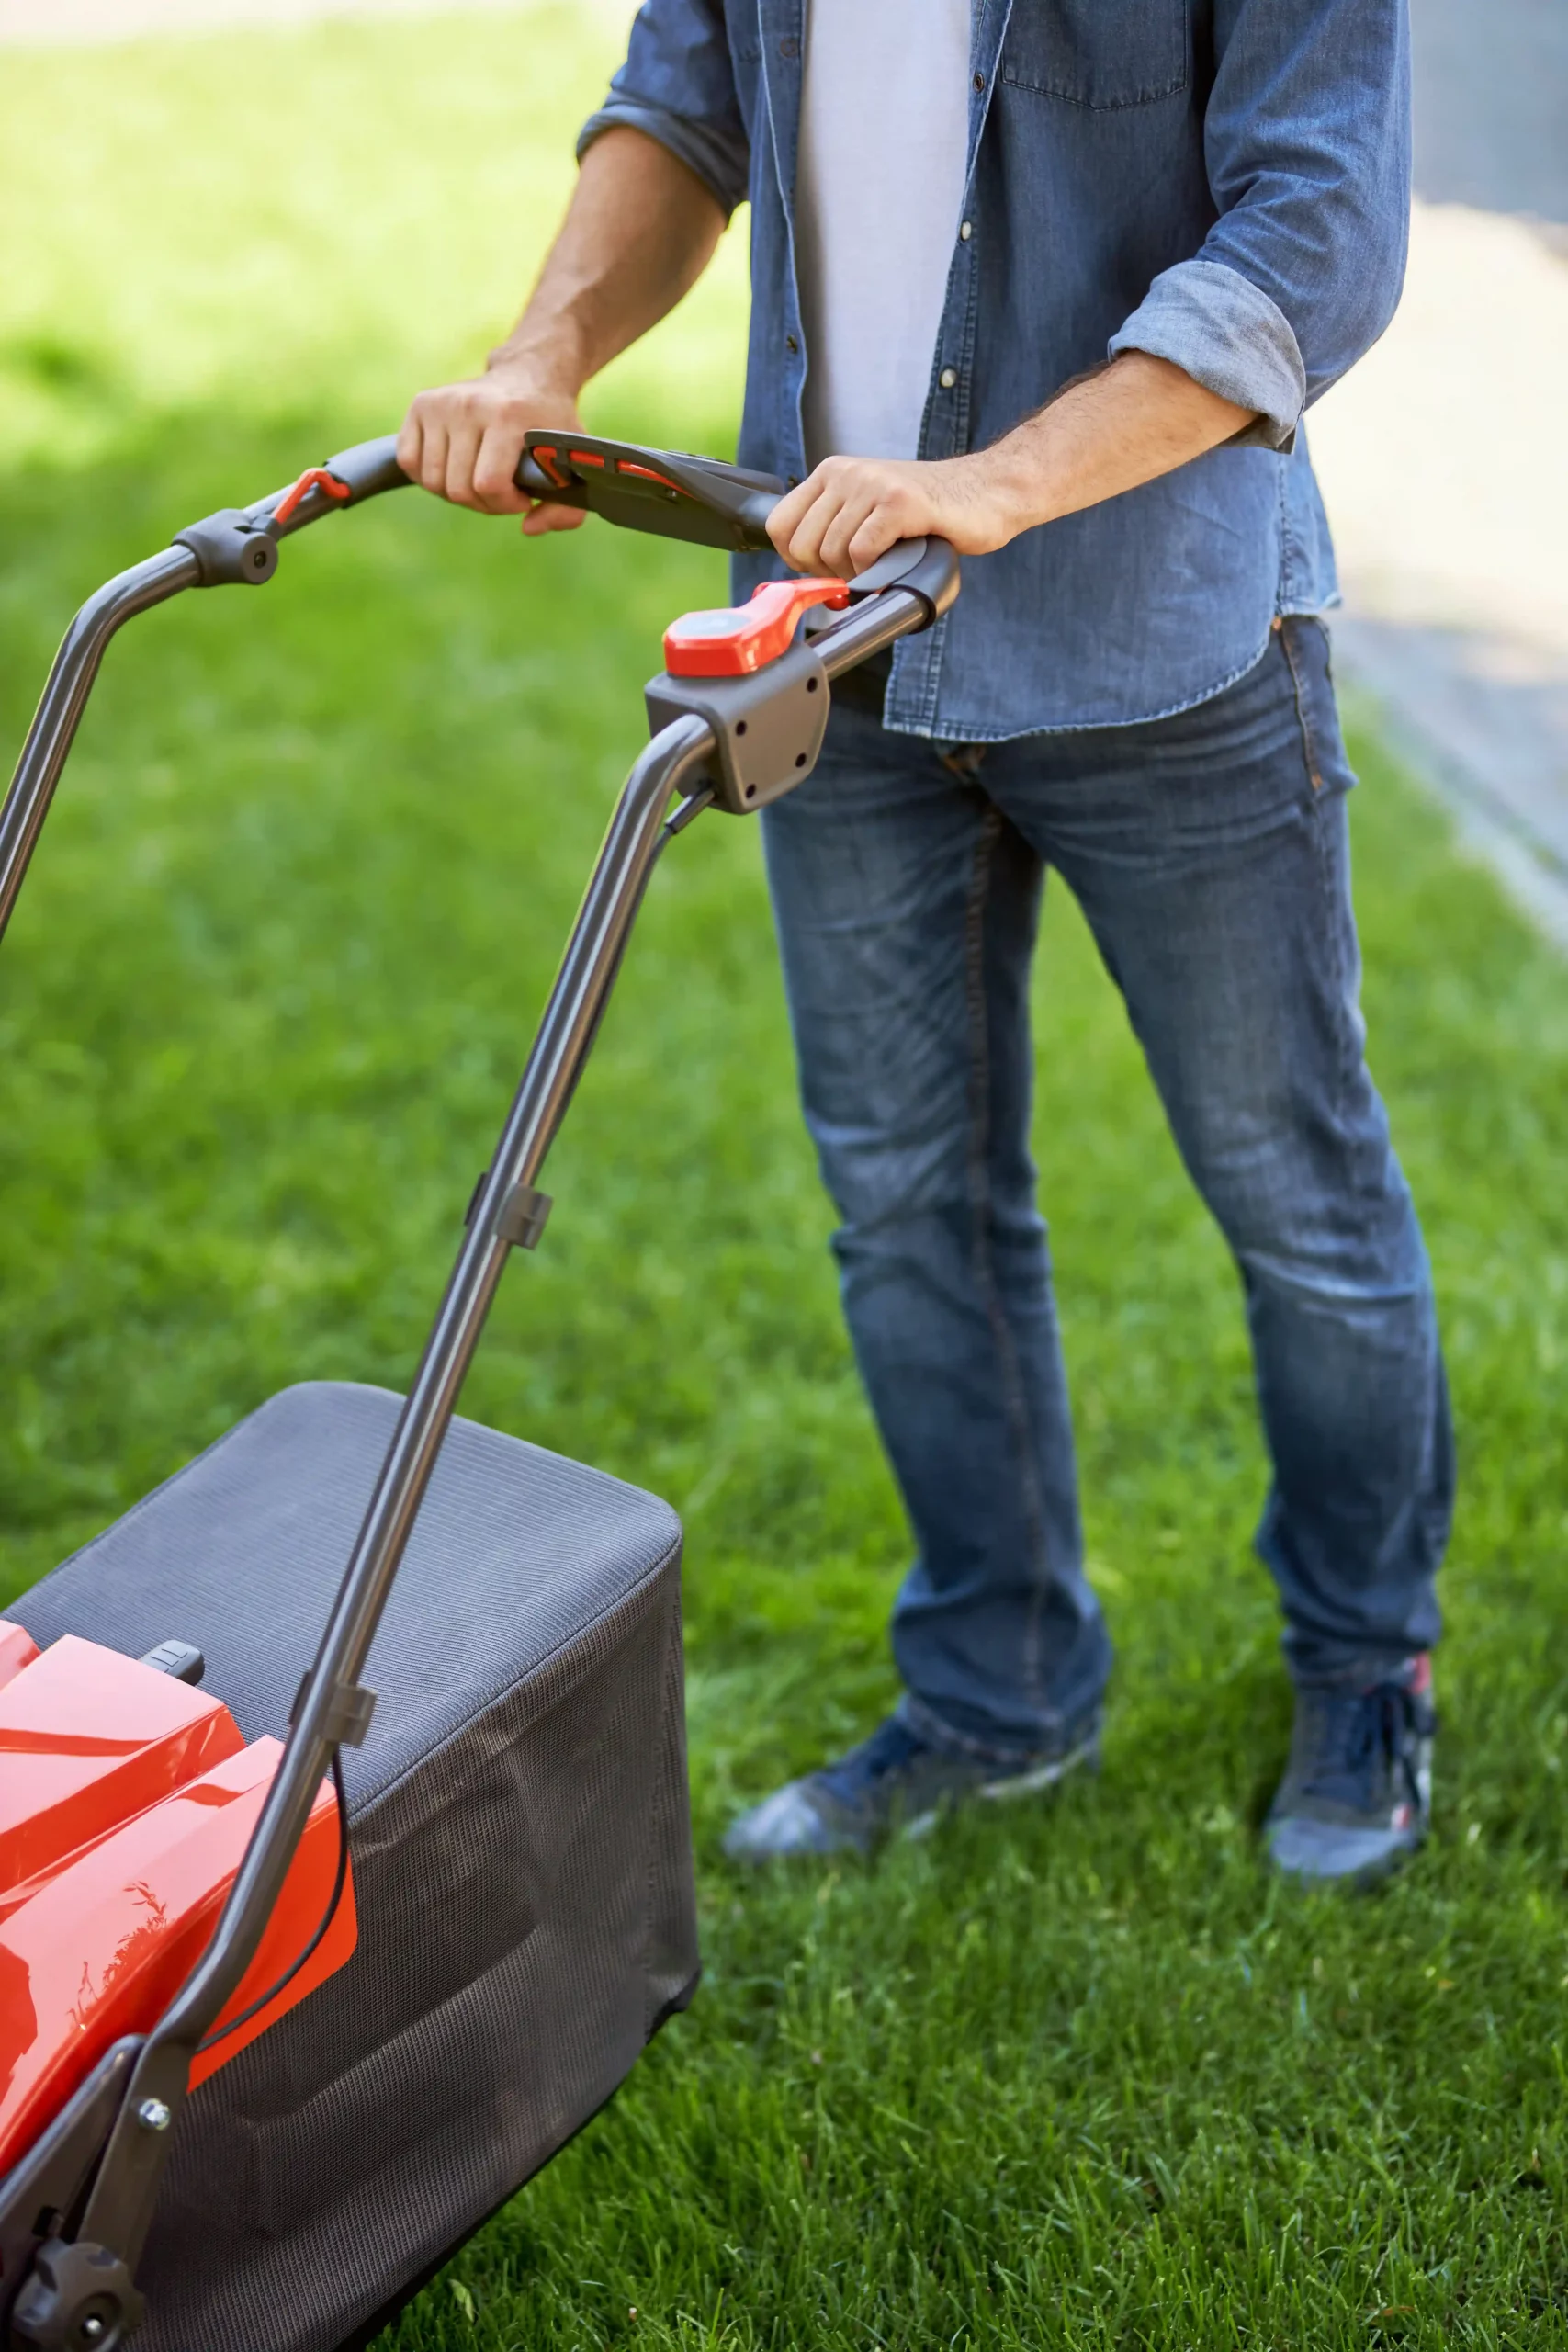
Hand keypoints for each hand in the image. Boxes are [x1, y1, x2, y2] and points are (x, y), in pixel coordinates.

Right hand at [395, 360, 586, 534]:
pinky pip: (409, 461)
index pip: (488, 484)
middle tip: (502, 490)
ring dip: (457, 493)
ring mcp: (441, 403)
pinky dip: (429, 477)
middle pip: (458, 488)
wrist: (528, 377)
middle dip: (483, 503)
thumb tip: (527, 527)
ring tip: (480, 478)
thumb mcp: (574, 464)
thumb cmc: (549, 428)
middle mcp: (469, 405)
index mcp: (507, 416)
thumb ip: (567, 510)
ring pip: (433, 481)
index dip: (506, 504)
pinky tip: (454, 468)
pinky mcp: (421, 404)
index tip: (522, 497)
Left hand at [766, 451, 1015, 578]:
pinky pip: (861, 552)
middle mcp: (846, 473)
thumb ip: (835, 530)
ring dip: (856, 574)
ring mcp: (872, 485)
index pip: (779, 525)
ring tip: (885, 563)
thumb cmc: (930, 512)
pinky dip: (873, 571)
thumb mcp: (869, 511)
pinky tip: (895, 562)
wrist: (989, 493)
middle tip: (861, 570)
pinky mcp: (899, 503)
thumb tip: (805, 577)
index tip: (826, 568)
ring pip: (832, 552)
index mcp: (832, 473)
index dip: (797, 560)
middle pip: (802, 545)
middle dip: (828, 572)